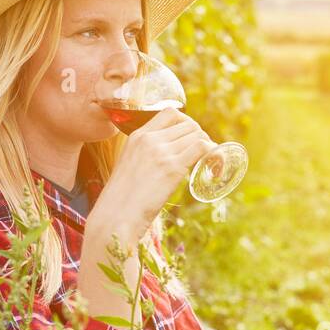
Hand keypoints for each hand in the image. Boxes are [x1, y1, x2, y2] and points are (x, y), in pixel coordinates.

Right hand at [77, 108, 212, 322]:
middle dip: (200, 136)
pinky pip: (202, 148)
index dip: (186, 123)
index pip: (170, 113)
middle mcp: (150, 139)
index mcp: (137, 136)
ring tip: (211, 163)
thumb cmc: (121, 200)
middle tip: (204, 155)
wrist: (115, 217)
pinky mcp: (173, 168)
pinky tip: (214, 168)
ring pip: (198, 134)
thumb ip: (146, 156)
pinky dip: (214, 155)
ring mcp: (161, 152)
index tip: (190, 139)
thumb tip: (165, 162)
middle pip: (188, 123)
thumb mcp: (129, 167)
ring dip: (209, 146)